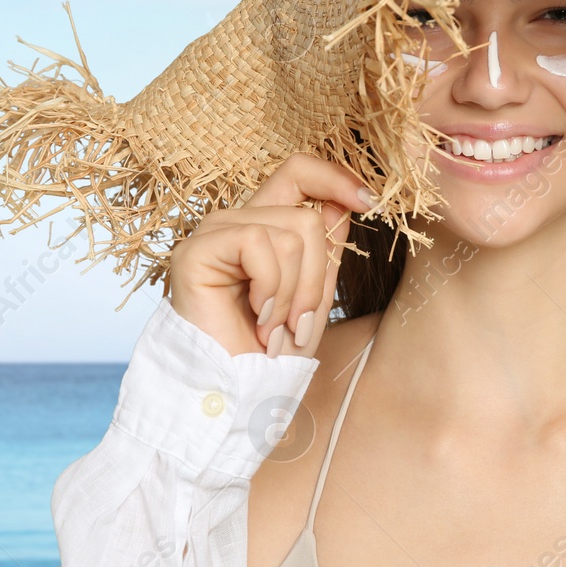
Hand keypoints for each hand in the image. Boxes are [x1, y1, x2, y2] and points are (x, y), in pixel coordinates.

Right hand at [167, 153, 376, 358]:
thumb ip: (324, 248)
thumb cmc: (271, 355)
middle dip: (317, 278)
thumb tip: (343, 202)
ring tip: (273, 328)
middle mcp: (235, 222)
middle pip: (306, 215)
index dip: (336, 178)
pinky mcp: (195, 250)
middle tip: (299, 323)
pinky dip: (270, 289)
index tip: (370, 202)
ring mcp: (213, 234)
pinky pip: (258, 243)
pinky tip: (256, 318)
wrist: (237, 395)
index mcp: (263, 227)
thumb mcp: (314, 296)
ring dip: (293, 293)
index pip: (298, 171)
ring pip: (290, 233)